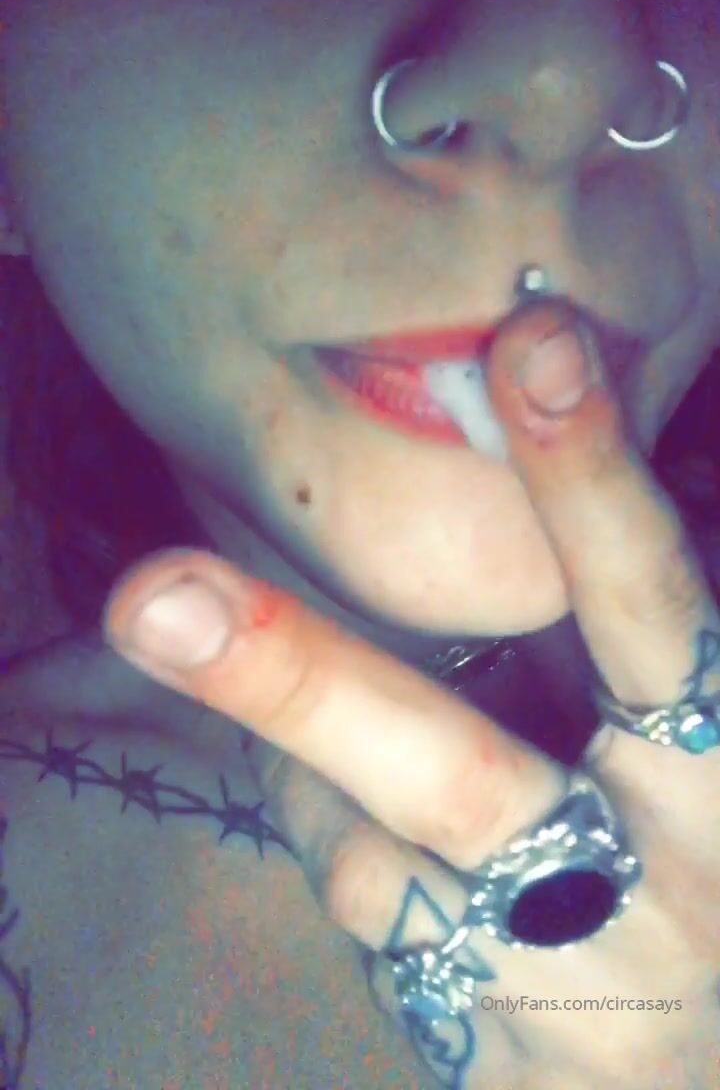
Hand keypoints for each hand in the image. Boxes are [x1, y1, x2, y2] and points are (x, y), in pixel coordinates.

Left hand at [103, 299, 719, 1089]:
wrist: (717, 1063)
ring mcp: (563, 997)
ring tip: (349, 718)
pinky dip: (335, 836)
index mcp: (718, 769)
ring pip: (357, 856)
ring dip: (316, 766)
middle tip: (153, 594)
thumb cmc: (699, 850)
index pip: (654, 607)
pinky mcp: (499, 1077)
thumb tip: (526, 441)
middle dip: (297, 678)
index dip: (594, 478)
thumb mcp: (683, 734)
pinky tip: (374, 822)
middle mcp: (652, 886)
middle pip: (448, 773)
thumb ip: (616, 623)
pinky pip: (358, 919)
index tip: (531, 337)